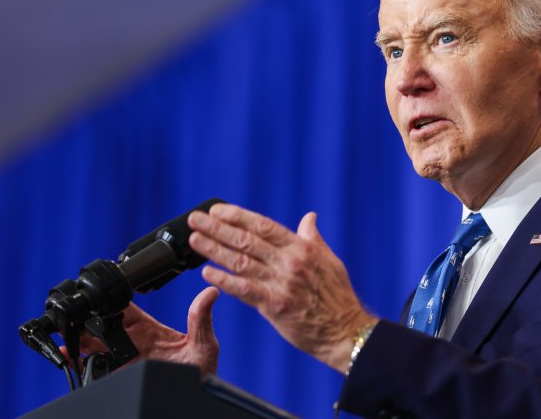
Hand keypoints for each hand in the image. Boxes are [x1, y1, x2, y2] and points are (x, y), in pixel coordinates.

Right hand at [73, 286, 220, 376]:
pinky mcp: (121, 375)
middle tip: (76, 320)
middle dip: (89, 321)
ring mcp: (125, 360)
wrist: (194, 400)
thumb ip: (201, 319)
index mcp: (151, 330)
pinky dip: (82, 362)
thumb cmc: (202, 373)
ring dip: (80, 340)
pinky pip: (96, 369)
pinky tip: (74, 359)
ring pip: (95, 345)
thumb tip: (210, 292)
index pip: (125, 310)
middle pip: (104, 327)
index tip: (99, 297)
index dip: (111, 301)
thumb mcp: (204, 345)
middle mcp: (135, 343)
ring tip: (68, 338)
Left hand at [187, 204, 376, 372]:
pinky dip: (224, 280)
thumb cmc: (338, 297)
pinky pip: (244, 289)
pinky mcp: (276, 305)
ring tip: (195, 240)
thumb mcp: (330, 260)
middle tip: (196, 219)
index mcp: (302, 248)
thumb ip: (313, 238)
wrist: (346, 331)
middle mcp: (291, 261)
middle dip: (217, 227)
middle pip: (247, 240)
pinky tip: (207, 272)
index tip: (218, 210)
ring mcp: (282, 283)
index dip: (238, 216)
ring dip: (214, 249)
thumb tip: (310, 217)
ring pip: (241, 261)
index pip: (264, 225)